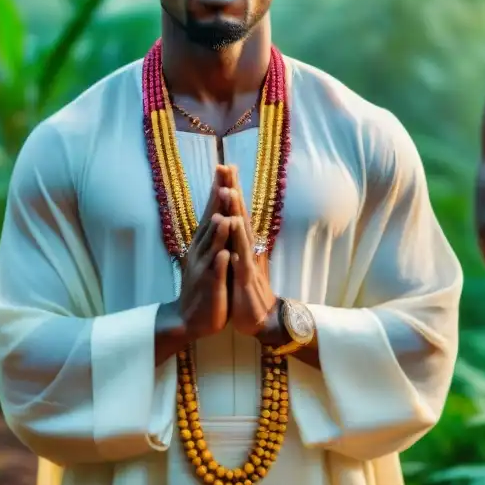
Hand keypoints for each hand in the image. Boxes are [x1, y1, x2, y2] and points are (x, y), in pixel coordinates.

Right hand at [175, 166, 234, 341]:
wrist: (188, 318)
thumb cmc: (203, 286)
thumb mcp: (209, 256)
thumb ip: (215, 236)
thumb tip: (221, 211)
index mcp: (204, 242)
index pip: (213, 209)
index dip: (219, 189)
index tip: (225, 167)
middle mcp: (202, 250)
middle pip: (211, 219)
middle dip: (218, 199)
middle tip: (224, 176)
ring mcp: (205, 268)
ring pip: (213, 246)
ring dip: (218, 231)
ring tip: (223, 214)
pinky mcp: (210, 286)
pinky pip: (216, 273)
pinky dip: (220, 263)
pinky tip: (225, 254)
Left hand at [222, 166, 277, 337]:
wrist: (261, 318)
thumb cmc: (247, 290)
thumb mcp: (239, 261)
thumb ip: (237, 241)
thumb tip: (234, 219)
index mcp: (242, 243)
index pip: (235, 211)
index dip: (230, 190)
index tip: (223, 167)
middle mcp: (247, 247)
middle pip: (240, 214)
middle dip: (233, 190)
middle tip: (227, 166)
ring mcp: (248, 260)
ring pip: (241, 232)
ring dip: (236, 211)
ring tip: (229, 191)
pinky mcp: (247, 277)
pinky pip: (242, 256)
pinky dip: (238, 242)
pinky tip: (234, 228)